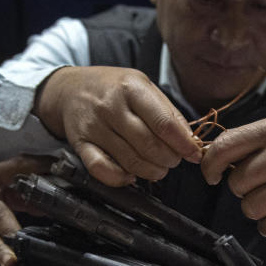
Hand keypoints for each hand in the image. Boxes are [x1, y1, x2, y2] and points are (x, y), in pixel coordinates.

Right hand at [35, 66, 201, 185]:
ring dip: (151, 171)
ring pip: (130, 160)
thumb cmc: (113, 88)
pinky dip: (120, 178)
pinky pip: (101, 169)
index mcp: (131, 88)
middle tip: (174, 160)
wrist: (71, 89)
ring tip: (158, 168)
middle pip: (149, 145)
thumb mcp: (143, 86)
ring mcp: (94, 126)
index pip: (164, 123)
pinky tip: (131, 176)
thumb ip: (167, 111)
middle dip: (169, 159)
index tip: (194, 154)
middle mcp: (110, 106)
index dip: (183, 144)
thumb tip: (190, 140)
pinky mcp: (80, 144)